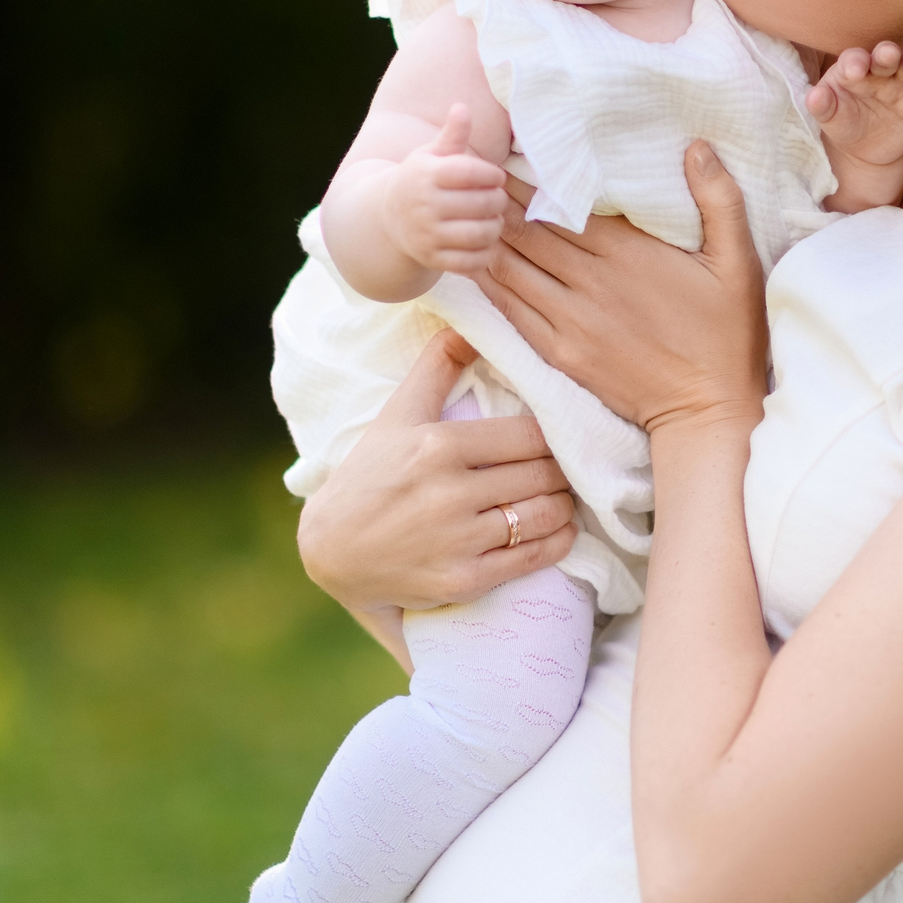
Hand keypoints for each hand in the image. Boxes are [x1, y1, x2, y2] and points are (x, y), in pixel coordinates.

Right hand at [298, 330, 577, 611]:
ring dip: (565, 505)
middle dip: (564, 470)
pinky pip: (531, 559)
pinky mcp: (462, 580)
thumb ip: (437, 366)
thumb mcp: (398, 413)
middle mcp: (450, 493)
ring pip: (544, 514)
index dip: (557, 435)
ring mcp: (457, 540)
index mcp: (440, 445)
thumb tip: (468, 322)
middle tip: (572, 466)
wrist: (330, 549)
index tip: (566, 434)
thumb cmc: (370, 474)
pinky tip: (562, 531)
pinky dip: (558, 542)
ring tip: (564, 495)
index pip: (531, 435)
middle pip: (544, 474)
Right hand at [384, 104, 506, 275]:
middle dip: (497, 200)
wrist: (389, 220)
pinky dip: (484, 253)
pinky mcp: (432, 259)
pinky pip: (470, 262)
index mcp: (426, 175)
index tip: (496, 177)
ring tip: (493, 218)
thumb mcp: (431, 154)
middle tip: (497, 198)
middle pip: (481, 204)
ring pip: (479, 234)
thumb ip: (451, 134)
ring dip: (494, 226)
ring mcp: (427, 235)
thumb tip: (462, 108)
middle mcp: (424, 205)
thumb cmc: (421, 180)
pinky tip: (483, 241)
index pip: (471, 172)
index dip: (492, 175)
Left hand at [478, 144, 767, 438]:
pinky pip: (513, 311)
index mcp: (627, 253)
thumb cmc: (728, 333)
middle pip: (530, 232)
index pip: (563, 206)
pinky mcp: (561, 353)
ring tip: (470, 213)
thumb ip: (720, 200)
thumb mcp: (738, 261)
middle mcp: (590, 282)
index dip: (530, 181)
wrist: (707, 409)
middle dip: (500, 203)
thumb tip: (698, 147)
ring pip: (514, 269)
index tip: (508, 157)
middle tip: (477, 179)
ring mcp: (570, 321)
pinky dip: (492, 284)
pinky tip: (477, 266)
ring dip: (489, 239)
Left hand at [807, 41, 902, 211]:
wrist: (867, 149)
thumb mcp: (830, 119)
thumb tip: (814, 96)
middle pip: (886, 54)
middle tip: (889, 54)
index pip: (853, 58)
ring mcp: (902, 82)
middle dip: (888, 53)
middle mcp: (880, 70)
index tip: (855, 70)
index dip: (855, 62)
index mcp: (853, 68)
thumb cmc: (844, 123)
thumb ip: (821, 106)